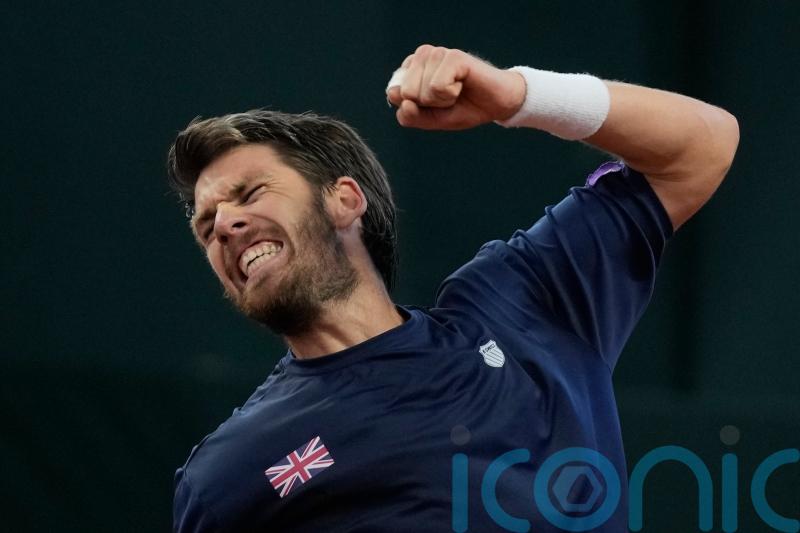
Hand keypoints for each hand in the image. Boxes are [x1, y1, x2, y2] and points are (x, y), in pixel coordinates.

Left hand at [386, 45, 525, 129]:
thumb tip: (400, 100)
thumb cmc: (464, 108)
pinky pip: (437, 87)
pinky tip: (462, 85)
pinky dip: (450, 95)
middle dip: (428, 104)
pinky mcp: (453, 56)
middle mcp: (422, 56)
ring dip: (442, 100)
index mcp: (411, 69)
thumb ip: (410, 116)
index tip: (435, 103)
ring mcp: (437, 53)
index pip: (395, 95)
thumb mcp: (431, 120)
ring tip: (456, 91)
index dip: (418, 108)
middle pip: (405, 93)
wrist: (496, 105)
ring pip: (421, 91)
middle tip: (448, 97)